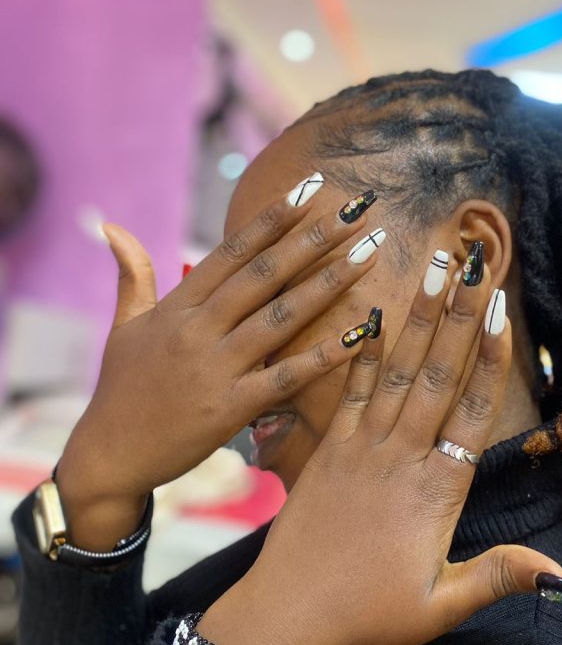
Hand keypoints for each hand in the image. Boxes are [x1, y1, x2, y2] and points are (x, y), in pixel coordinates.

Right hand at [56, 176, 381, 546]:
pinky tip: (361, 333)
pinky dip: (324, 355)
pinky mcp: (231, 409)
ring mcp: (215, 369)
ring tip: (369, 253)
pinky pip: (286, 376)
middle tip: (357, 208)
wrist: (109, 456)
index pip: (233, 252)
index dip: (274, 219)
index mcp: (178, 307)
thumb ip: (132, 275)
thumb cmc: (120, 388)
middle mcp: (198, 330)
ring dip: (329, 282)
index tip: (312, 189)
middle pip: (265, 274)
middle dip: (314, 238)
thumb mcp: (124, 326)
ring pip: (281, 317)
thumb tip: (112, 226)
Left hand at [199, 250, 561, 644]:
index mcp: (436, 491)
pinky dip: (360, 354)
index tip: (499, 310)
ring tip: (430, 270)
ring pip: (396, 371)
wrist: (285, 619)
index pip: (472, 411)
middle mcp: (400, 457)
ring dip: (416, 318)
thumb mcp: (441, 607)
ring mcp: (360, 449)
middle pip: (437, 375)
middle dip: (458, 315)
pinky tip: (368, 318)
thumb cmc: (366, 620)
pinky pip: (348, 392)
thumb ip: (498, 578)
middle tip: (471, 262)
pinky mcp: (327, 452)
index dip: (489, 357)